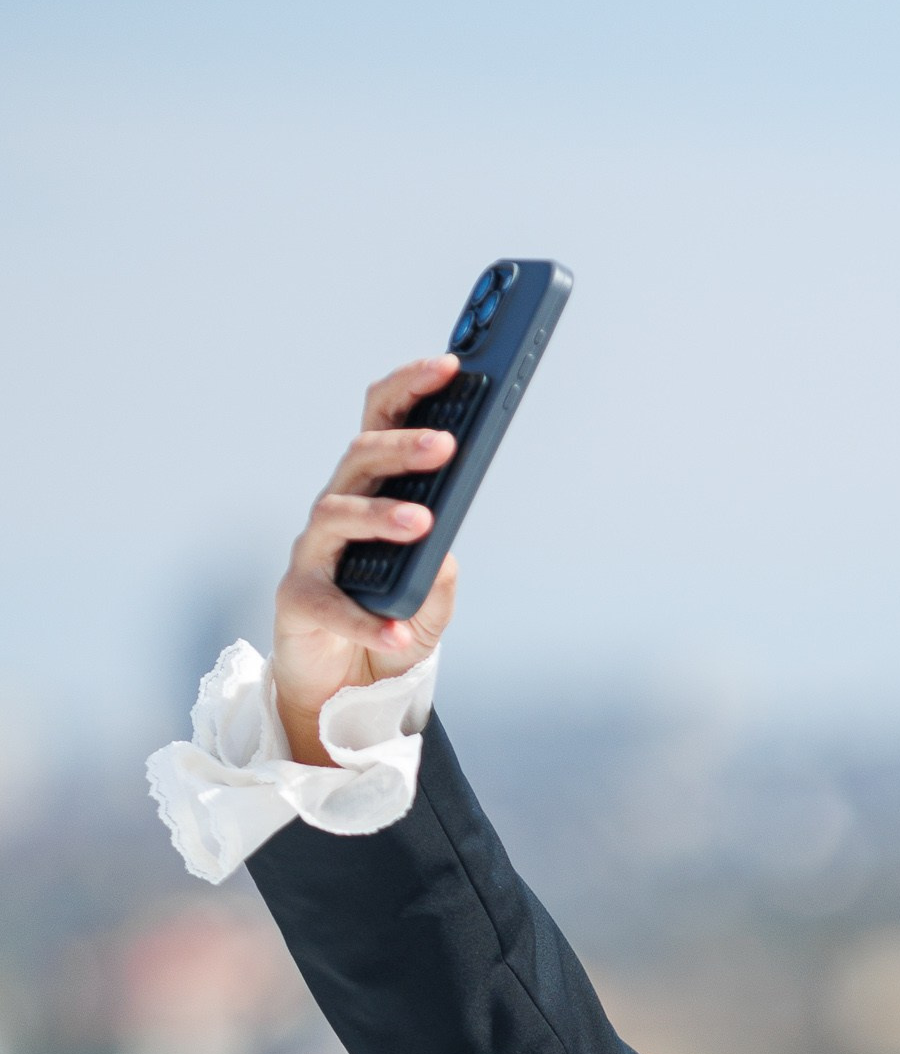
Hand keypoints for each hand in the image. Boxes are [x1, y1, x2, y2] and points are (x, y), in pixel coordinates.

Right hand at [271, 357, 467, 758]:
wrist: (346, 687)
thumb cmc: (389, 622)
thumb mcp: (430, 595)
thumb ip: (439, 567)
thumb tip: (444, 547)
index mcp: (372, 491)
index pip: (384, 423)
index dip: (411, 389)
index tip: (449, 366)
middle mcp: (337, 509)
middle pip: (360, 457)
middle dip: (402, 445)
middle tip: (446, 444)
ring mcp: (312, 553)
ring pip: (339, 513)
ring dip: (382, 515)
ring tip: (422, 524)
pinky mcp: (296, 600)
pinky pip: (330, 603)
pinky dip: (366, 618)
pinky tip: (396, 628)